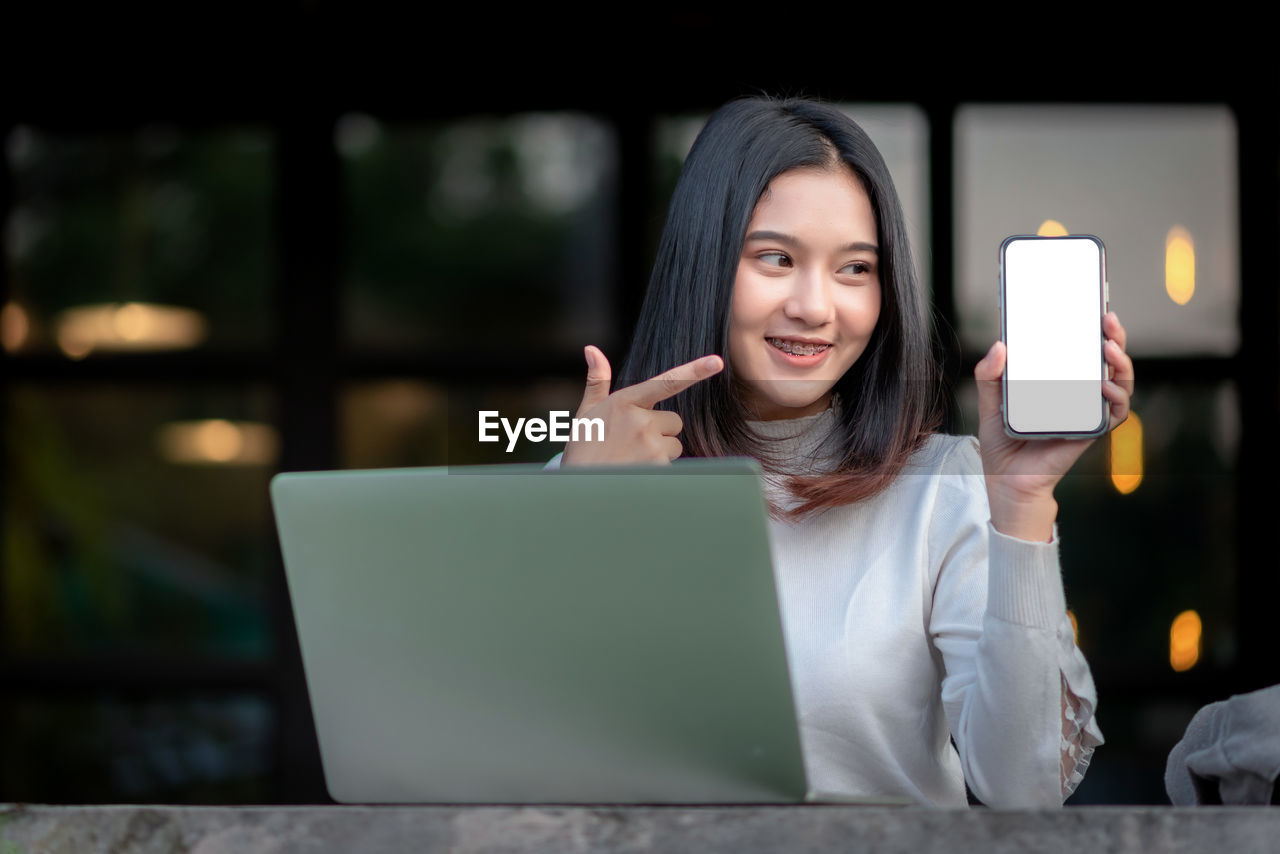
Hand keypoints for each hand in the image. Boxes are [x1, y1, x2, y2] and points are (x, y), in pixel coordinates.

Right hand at [560, 345, 723, 465]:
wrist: (578, 488)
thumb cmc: (583, 449)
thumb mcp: (587, 412)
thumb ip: (597, 381)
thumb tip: (592, 349)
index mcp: (625, 401)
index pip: (666, 382)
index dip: (694, 371)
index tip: (716, 362)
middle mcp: (641, 420)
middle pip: (674, 421)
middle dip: (660, 432)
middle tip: (632, 443)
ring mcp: (650, 444)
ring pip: (674, 444)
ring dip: (660, 452)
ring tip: (632, 458)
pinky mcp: (658, 467)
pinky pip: (671, 464)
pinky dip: (658, 469)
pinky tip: (636, 471)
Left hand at [974, 311, 1134, 540]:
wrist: (1006, 481)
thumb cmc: (1002, 443)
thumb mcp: (991, 402)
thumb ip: (989, 375)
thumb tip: (999, 345)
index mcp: (1058, 382)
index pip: (1081, 350)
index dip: (1092, 328)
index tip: (1093, 307)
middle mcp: (1078, 394)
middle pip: (1106, 360)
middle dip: (1114, 336)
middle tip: (1107, 319)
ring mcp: (1086, 412)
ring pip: (1119, 382)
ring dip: (1121, 363)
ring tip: (1108, 347)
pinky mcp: (1089, 432)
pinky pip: (1114, 413)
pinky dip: (1115, 397)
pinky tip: (1103, 385)